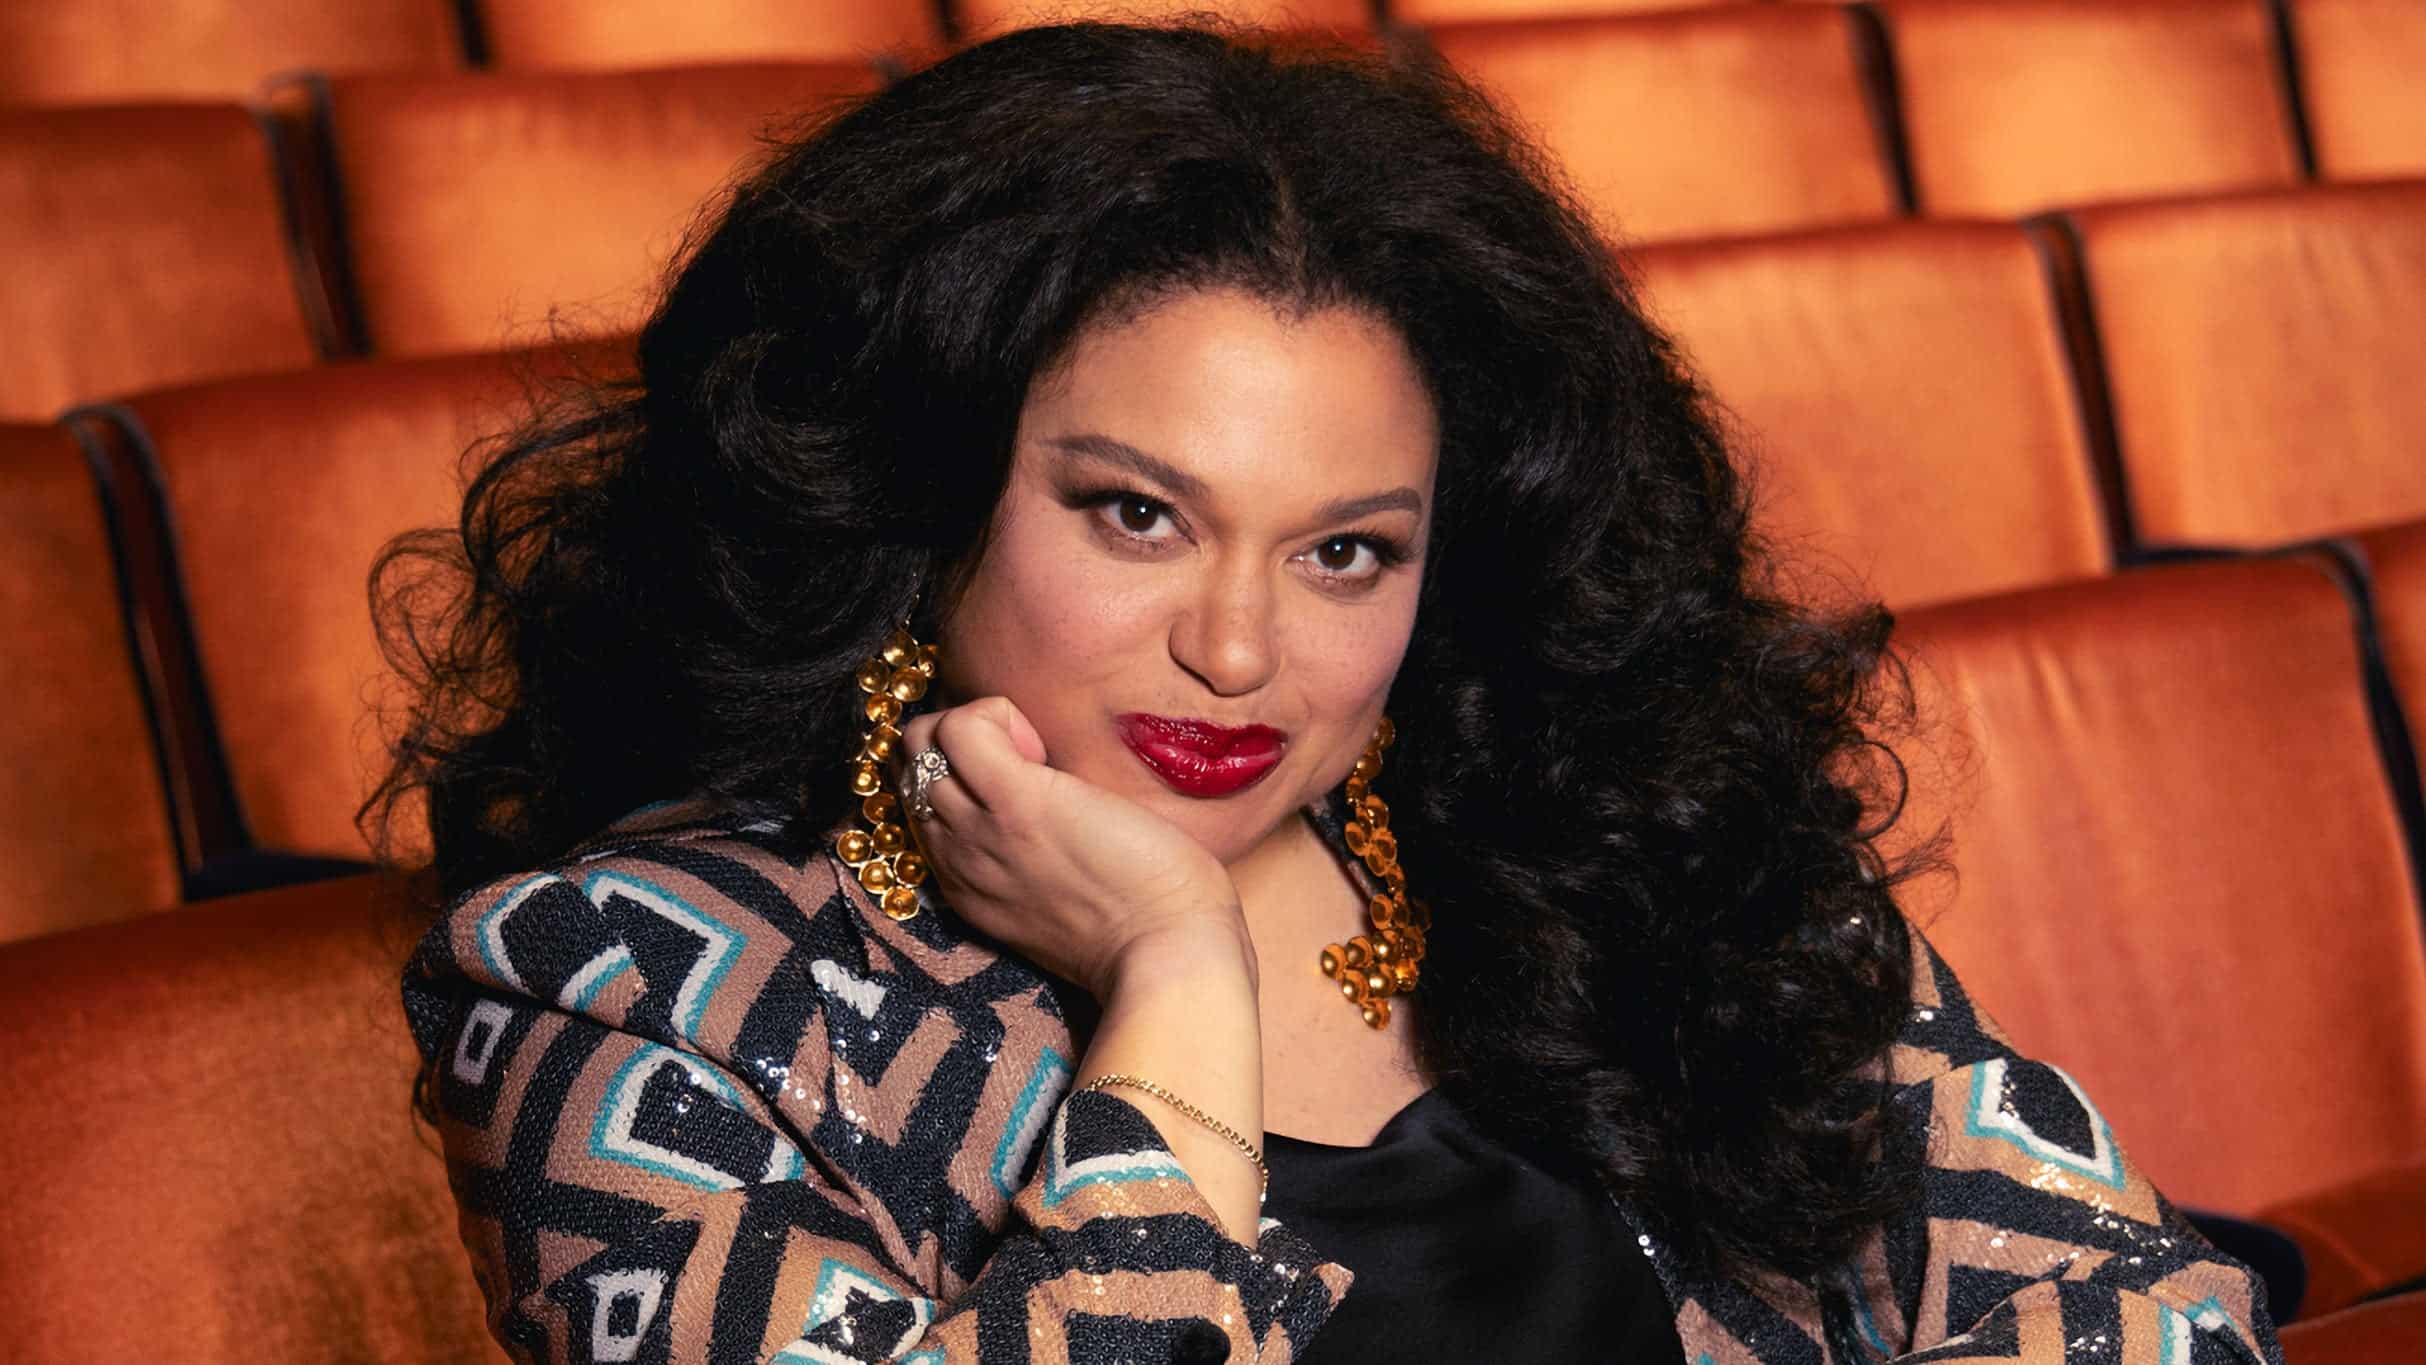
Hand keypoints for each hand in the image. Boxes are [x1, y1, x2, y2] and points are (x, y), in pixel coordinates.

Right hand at [897, 697, 1250, 998]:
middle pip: (911, 768)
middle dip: (962, 745)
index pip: (920, 804)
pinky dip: (994, 714)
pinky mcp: (1014, 799)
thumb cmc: (1142, 922)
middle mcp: (956, 859)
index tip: (1021, 782)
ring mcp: (978, 829)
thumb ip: (1030, 863)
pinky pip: (961, 727)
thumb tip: (1048, 801)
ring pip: (921, 743)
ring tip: (1036, 755)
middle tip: (1030, 763)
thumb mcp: (1058, 902)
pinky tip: (1039, 745)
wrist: (1168, 951)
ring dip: (977, 728)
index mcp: (965, 886)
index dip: (960, 774)